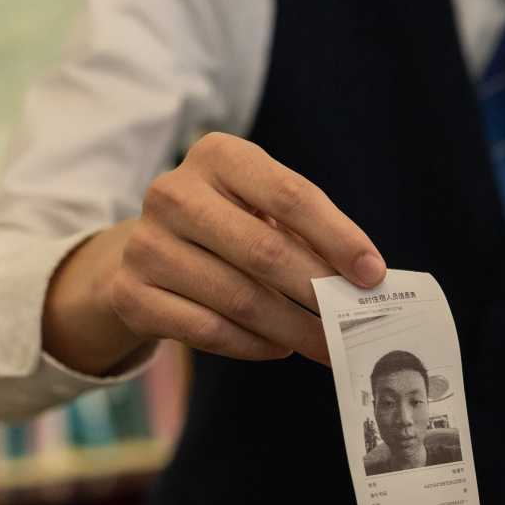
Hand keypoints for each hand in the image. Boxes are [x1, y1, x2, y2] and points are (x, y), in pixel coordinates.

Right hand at [44, 132, 384, 373]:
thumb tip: (365, 280)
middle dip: (319, 293)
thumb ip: (311, 236)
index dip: (339, 238)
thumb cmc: (231, 227)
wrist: (150, 252)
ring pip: (239, 299)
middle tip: (356, 324)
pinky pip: (208, 330)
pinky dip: (254, 345)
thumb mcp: (265, 211)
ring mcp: (147, 244)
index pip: (290, 196)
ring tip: (327, 344)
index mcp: (218, 156)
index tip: (373, 275)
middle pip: (265, 251)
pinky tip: (280, 347)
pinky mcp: (132, 293)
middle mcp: (174, 193)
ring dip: (293, 329)